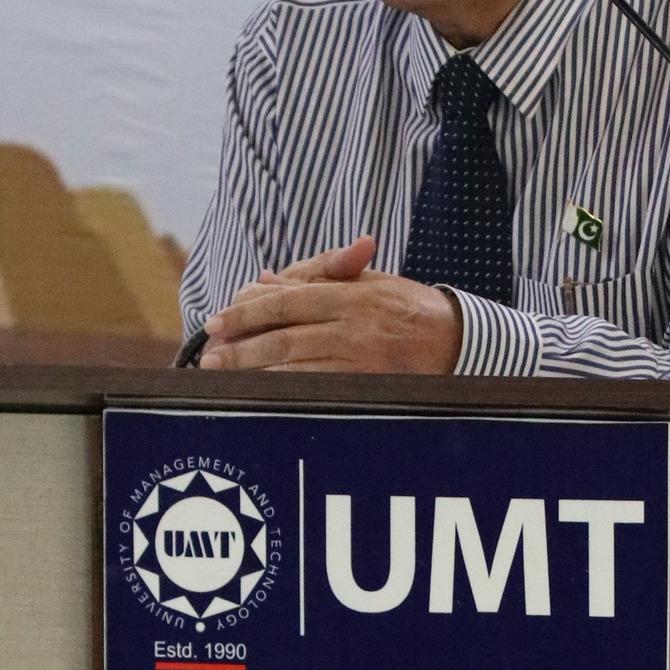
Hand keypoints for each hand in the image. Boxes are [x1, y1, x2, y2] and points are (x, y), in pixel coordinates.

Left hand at [201, 236, 462, 373]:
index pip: (288, 301)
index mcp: (353, 295)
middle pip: (284, 338)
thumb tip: (264, 280)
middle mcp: (356, 328)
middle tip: (209, 356)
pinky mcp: (368, 388)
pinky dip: (283, 392)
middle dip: (241, 348)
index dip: (247, 312)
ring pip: (295, 369)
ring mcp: (363, 361)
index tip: (217, 321)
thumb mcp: (368, 280)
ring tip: (223, 375)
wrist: (460, 341)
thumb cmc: (408, 307)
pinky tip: (259, 392)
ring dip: (253, 373)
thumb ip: (317, 277)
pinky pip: (317, 391)